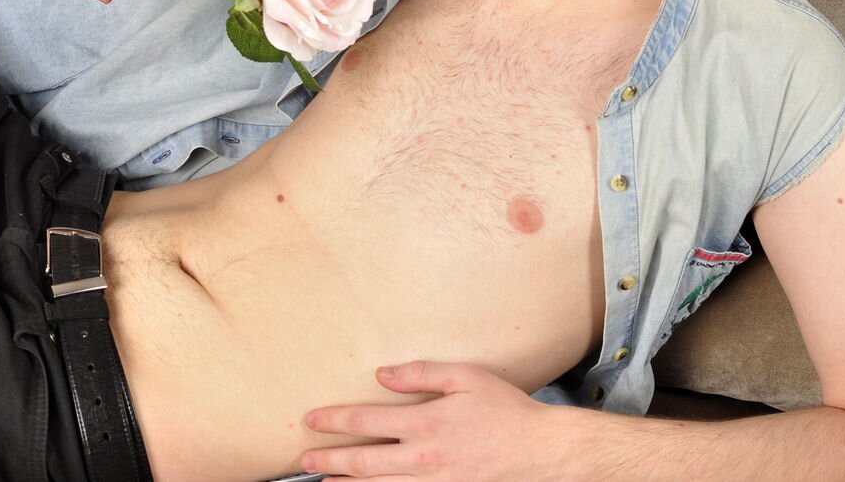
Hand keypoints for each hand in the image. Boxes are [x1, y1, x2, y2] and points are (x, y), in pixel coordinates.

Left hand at [300, 362, 550, 479]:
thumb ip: (421, 373)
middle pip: (364, 462)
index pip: (366, 422)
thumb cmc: (505, 409)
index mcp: (426, 423)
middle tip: (303, 461)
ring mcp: (434, 481)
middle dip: (329, 461)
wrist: (541, 451)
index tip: (311, 420)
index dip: (334, 421)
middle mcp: (424, 457)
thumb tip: (381, 375)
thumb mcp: (465, 377)